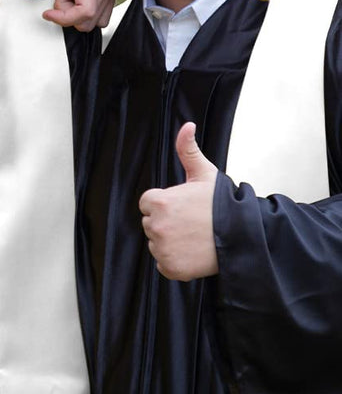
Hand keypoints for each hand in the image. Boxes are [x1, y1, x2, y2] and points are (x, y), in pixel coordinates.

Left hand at [138, 122, 218, 280]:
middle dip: (168, 223)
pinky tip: (193, 253)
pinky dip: (176, 261)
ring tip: (195, 237)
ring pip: (157, 243)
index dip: (167, 204)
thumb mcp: (205, 173)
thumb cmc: (223, 204)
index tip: (185, 207)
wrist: (244, 236)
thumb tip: (187, 125)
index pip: (149, 204)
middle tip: (193, 223)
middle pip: (151, 224)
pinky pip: (164, 263)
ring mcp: (162, 248)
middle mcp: (155, 226)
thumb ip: (188, 149)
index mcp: (158, 202)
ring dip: (171, 242)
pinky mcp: (170, 267)